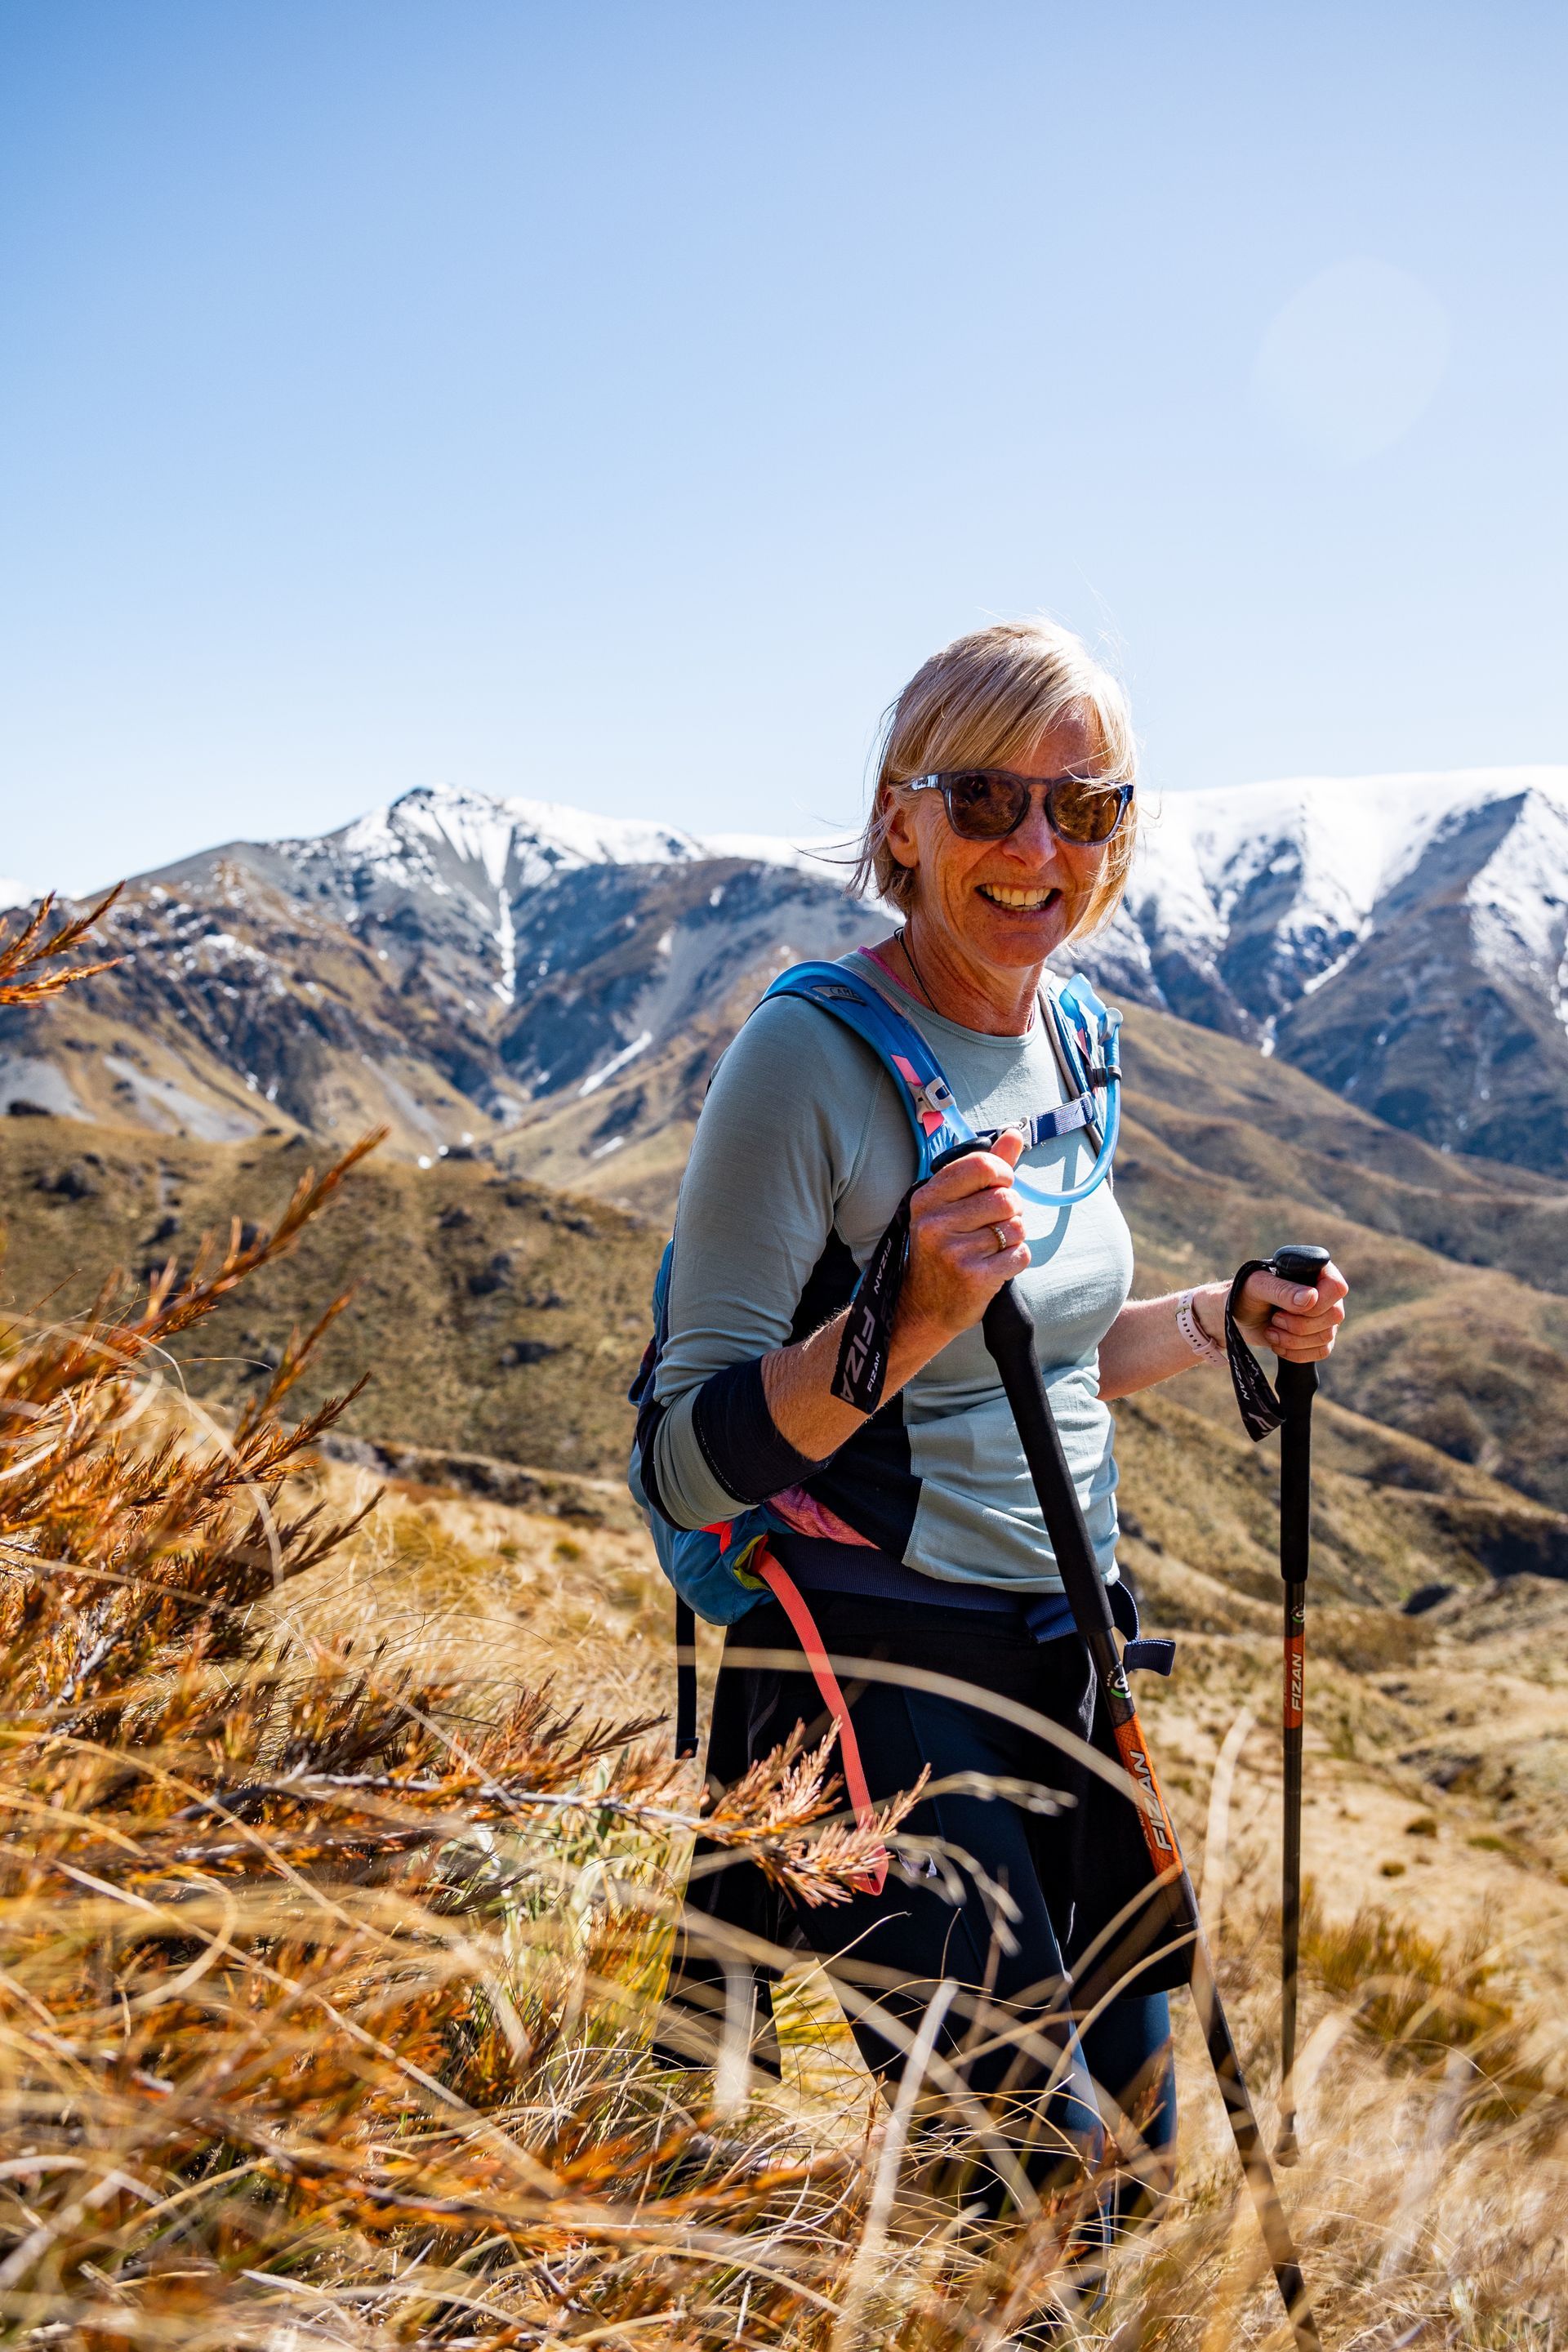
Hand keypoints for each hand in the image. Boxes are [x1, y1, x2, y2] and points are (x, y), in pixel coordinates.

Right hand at [897, 1131, 1029, 1348]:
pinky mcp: (973, 1278)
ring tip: (993, 1246)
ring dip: (1014, 1236)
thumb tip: (1014, 1134)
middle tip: (994, 1225)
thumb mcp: (950, 1206)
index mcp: (927, 1198)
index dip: (1002, 1174)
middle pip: (1006, 1198)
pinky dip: (1016, 1260)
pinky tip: (995, 1266)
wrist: (922, 1308)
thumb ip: (984, 1168)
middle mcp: (935, 1222)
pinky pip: (1020, 1255)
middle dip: (1012, 1211)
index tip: (999, 1187)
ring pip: (1017, 1227)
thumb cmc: (941, 1250)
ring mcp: (953, 1251)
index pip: (981, 1165)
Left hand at [1226, 1260, 1348, 1364]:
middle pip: (1334, 1316)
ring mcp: (1325, 1316)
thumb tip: (1311, 1298)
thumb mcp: (1257, 1286)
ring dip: (1293, 1340)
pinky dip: (1296, 1353)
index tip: (1287, 1309)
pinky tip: (1278, 1344)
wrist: (1237, 1316)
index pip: (1336, 1288)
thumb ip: (1282, 1290)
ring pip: (1326, 1337)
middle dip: (1299, 1325)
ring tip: (1271, 1331)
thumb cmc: (1246, 1293)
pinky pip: (1322, 1351)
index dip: (1317, 1304)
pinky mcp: (1319, 1336)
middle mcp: (1326, 1293)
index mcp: (1316, 1271)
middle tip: (1274, 1319)